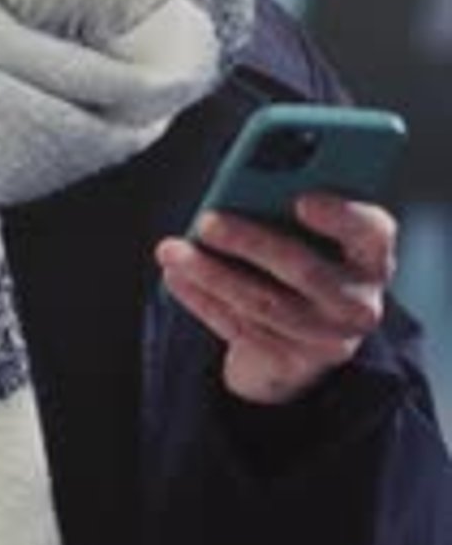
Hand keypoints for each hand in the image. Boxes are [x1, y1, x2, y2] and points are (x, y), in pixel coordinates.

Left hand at [155, 194, 397, 404]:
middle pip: (305, 270)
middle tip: (207, 221)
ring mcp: (328, 340)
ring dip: (211, 274)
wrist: (302, 336)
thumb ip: (287, 204)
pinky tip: (176, 277)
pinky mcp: (292, 364)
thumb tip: (241, 181)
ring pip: (264, 304)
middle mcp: (359, 301)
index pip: (371, 231)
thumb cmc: (301, 255)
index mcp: (371, 255)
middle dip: (250, 243)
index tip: (301, 199)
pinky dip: (202, 300)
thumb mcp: (309, 230)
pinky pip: (240, 329)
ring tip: (172, 250)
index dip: (340, 216)